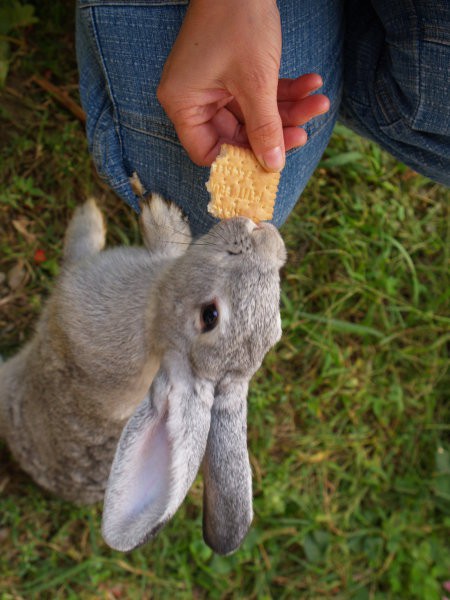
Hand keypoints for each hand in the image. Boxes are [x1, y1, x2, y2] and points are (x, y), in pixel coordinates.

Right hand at [157, 0, 329, 171]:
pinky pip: (258, 93)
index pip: (208, 152)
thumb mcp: (256, 82)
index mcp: (184, 104)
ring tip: (319, 103)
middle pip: (238, 135)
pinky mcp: (231, 72)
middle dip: (276, 130)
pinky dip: (284, 90)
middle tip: (305, 132)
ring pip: (254, 114)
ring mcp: (213, 84)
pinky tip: (311, 84)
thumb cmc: (238, 19)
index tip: (270, 162)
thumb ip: (265, 128)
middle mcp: (194, 98)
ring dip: (288, 110)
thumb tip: (273, 165)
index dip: (238, 161)